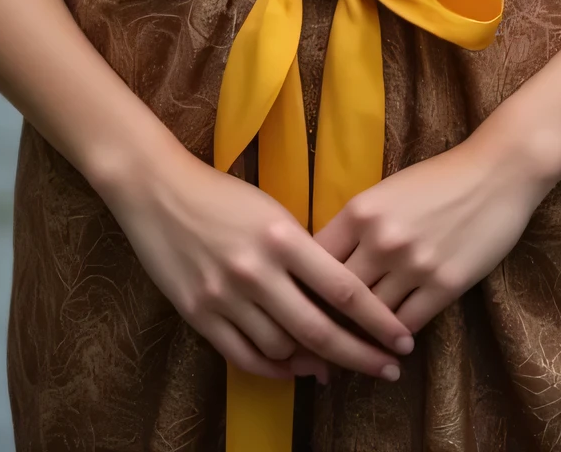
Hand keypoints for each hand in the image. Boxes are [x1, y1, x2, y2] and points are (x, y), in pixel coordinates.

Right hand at [101, 142, 414, 382]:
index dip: (377, 320)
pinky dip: (273, 369)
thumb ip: (303, 253)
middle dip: (360, 356)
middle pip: (319, 330)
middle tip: (388, 370)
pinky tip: (291, 369)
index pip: (342, 289)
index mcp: (282, 237)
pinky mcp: (199, 314)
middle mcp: (257, 271)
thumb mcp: (272, 211)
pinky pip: (244, 356)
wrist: (158, 190)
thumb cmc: (223, 195)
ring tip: (334, 366)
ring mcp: (225, 296)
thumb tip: (336, 298)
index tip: (402, 339)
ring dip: (313, 363)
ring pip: (283, 349)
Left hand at [313, 130, 551, 332]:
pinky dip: (394, 338)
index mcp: (360, 210)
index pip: (313, 259)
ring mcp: (414, 264)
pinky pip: (407, 325)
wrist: (496, 172)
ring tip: (348, 352)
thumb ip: (357, 225)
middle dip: (324, 319)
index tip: (296, 305)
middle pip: (337, 294)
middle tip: (313, 342)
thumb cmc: (438, 178)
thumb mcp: (386, 192)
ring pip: (371, 316)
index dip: (301, 286)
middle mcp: (382, 239)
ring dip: (360, 335)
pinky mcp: (445, 285)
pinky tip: (389, 345)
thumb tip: (324, 261)